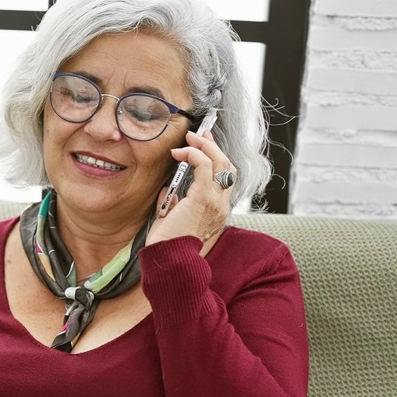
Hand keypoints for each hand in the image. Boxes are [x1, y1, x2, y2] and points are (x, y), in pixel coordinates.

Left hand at [148, 129, 233, 255]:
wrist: (169, 261)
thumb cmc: (169, 247)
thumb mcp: (172, 221)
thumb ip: (173, 204)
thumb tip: (168, 191)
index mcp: (216, 212)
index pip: (224, 179)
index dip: (216, 159)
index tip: (203, 146)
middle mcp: (221, 206)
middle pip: (227, 167)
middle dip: (213, 146)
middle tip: (199, 135)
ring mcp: (215, 202)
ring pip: (220, 162)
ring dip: (204, 146)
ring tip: (190, 139)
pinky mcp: (203, 198)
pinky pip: (204, 166)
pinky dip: (193, 154)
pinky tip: (180, 153)